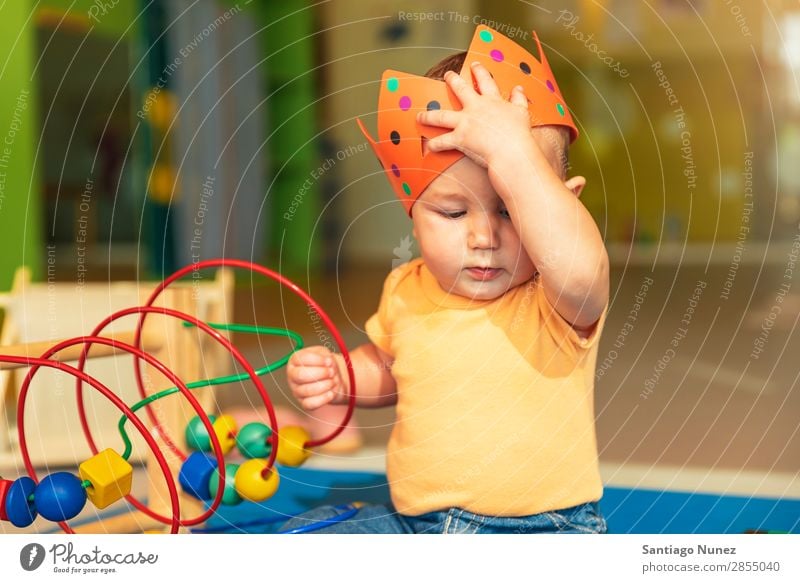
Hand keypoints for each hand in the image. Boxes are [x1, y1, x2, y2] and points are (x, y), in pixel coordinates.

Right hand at [286, 346, 345, 409]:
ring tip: (333, 381)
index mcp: (295, 360)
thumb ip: (325, 356)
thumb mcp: (325, 354)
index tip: (329, 361)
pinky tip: (331, 393)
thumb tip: (329, 363)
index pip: (302, 359)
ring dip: (324, 385)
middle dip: (320, 373)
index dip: (318, 360)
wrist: (332, 377)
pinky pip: (309, 404)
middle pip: (300, 375)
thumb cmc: (325, 363)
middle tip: (331, 372)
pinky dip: (323, 399)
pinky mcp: (303, 402)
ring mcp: (296, 390)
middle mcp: (292, 375)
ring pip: (306, 390)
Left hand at [416, 61, 533, 167]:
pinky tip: (428, 146)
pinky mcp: (460, 138)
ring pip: (441, 116)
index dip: (479, 71)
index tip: (474, 64)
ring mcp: (465, 122)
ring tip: (420, 116)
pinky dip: (434, 145)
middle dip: (452, 80)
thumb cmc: (519, 134)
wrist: (512, 150)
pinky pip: (442, 141)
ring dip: (428, 116)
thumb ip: (519, 99)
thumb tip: (519, 88)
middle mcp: (476, 108)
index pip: (485, 81)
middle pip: (460, 89)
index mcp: (492, 101)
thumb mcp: (522, 112)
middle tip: (447, 74)